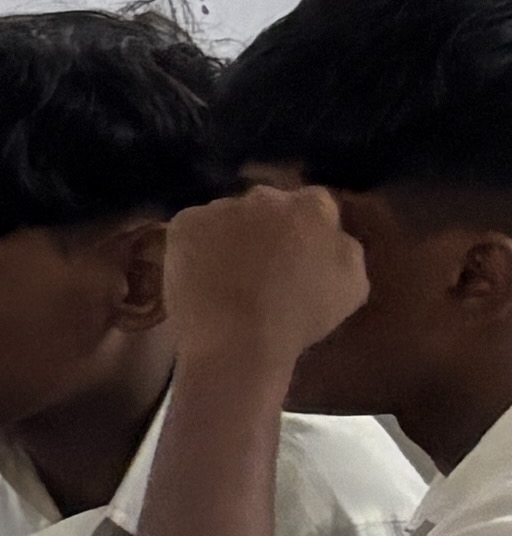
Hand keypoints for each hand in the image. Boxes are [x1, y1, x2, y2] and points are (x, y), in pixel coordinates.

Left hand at [166, 184, 371, 378]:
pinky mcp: (183, 223)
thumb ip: (344, 248)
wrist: (236, 338)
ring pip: (228, 216)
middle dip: (268, 227)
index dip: (306, 229)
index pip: (314, 204)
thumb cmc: (301, 316)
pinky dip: (196, 245)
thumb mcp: (352, 285)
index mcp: (311, 207)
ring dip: (231, 234)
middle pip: (269, 205)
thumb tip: (331, 235)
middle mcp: (266, 197)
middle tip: (263, 263)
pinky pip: (194, 228)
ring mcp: (220, 207)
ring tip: (227, 273)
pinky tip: (201, 274)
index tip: (300, 253)